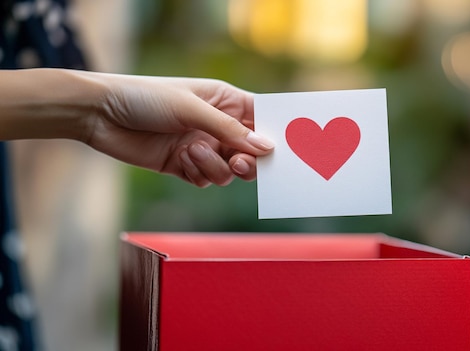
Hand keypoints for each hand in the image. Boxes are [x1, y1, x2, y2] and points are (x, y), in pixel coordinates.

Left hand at [0, 69, 274, 186]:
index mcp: (225, 101)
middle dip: (249, 161)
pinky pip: (207, 179)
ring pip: (229, 170)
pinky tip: (181, 160)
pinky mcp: (185, 166)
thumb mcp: (191, 109)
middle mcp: (217, 125)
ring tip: (193, 152)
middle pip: (251, 151)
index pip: (262, 118)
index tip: (288, 151)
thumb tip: (267, 148)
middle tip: (241, 164)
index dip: (276, 134)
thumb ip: (230, 130)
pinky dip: (199, 173)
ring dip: (216, 166)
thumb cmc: (145, 98)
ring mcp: (202, 147)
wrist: (99, 115)